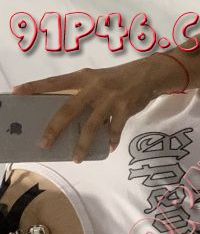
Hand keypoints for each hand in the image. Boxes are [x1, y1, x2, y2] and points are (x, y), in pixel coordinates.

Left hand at [10, 55, 168, 162]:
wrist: (148, 75)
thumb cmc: (119, 79)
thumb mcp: (98, 80)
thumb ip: (83, 93)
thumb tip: (69, 117)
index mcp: (83, 77)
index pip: (54, 82)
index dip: (35, 86)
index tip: (16, 92)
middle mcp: (94, 87)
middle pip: (69, 110)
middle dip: (55, 128)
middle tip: (44, 144)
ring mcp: (110, 99)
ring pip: (92, 126)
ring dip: (83, 145)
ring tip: (76, 158)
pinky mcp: (125, 108)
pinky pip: (115, 129)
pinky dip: (111, 141)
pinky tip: (108, 149)